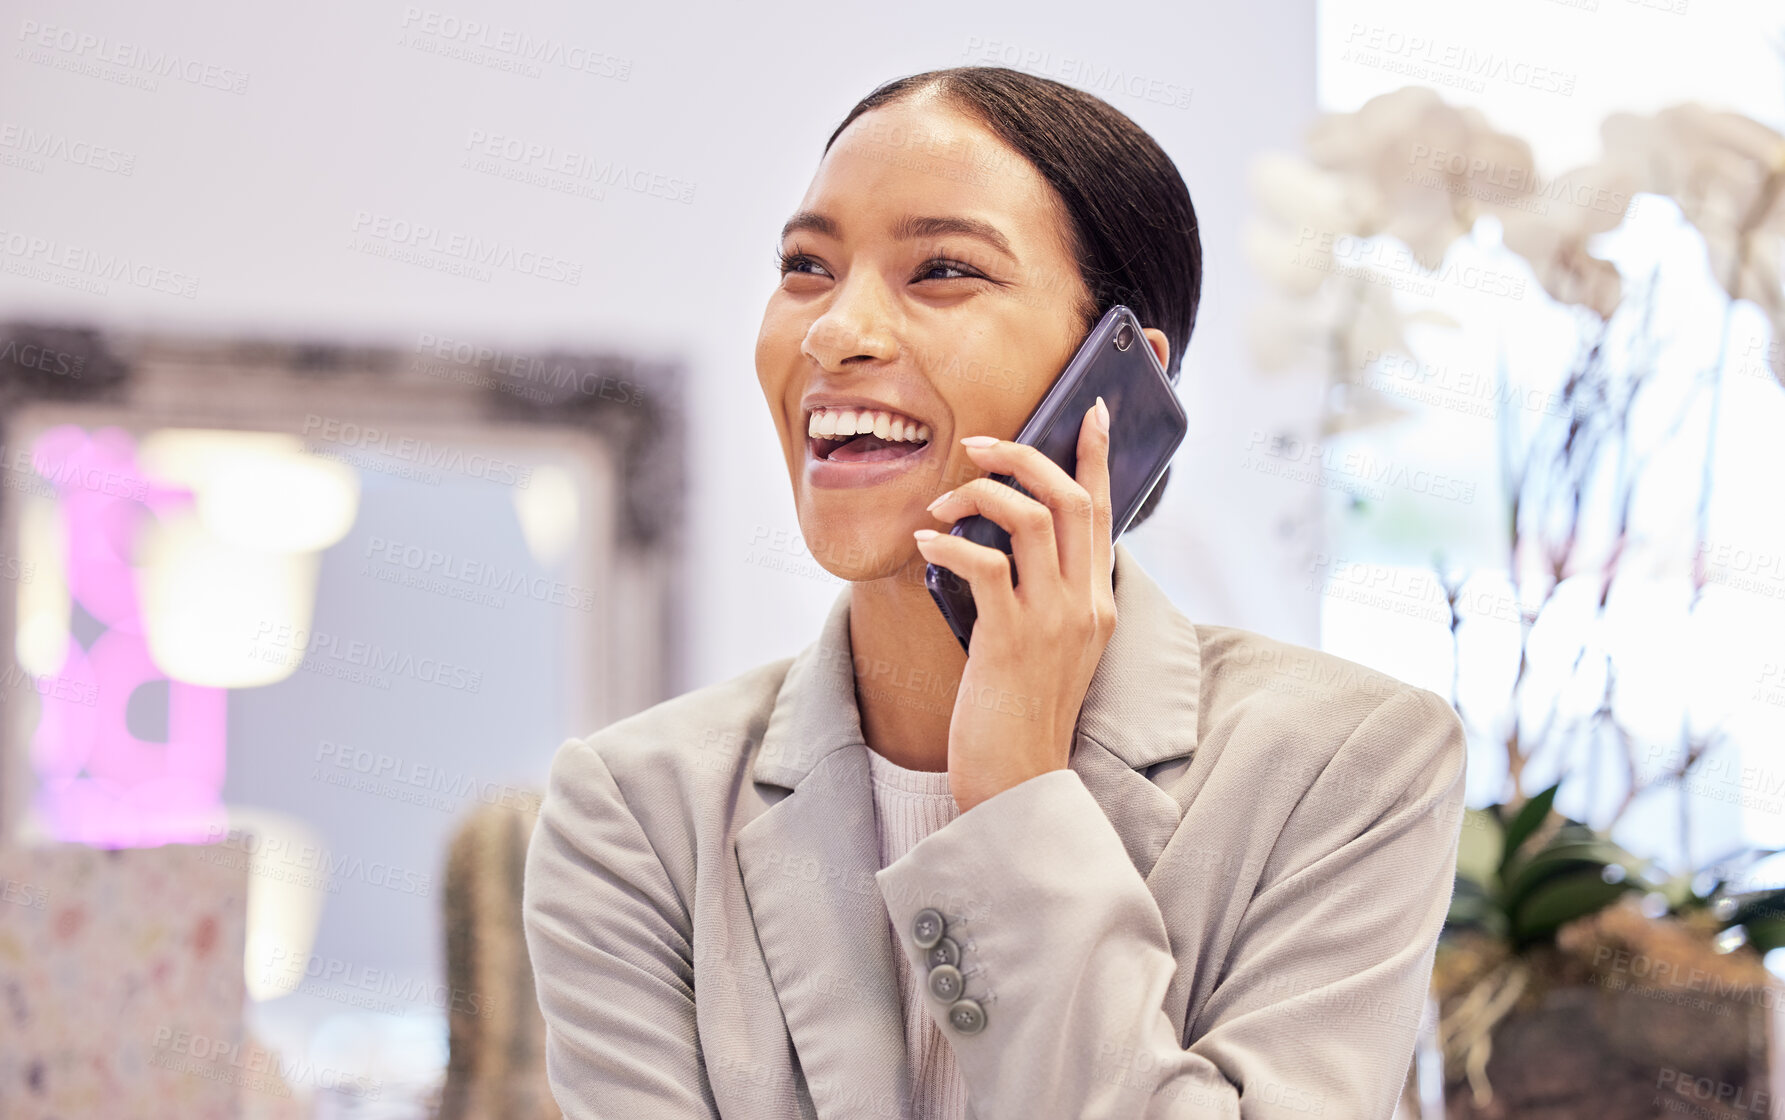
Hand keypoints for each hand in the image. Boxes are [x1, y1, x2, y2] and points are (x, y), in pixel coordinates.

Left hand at [912, 397, 1117, 812]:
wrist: (1017, 783)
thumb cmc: (1020, 713)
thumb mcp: (1047, 647)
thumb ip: (1042, 595)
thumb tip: (1002, 546)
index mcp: (1098, 602)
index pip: (1104, 511)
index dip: (1096, 456)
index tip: (1091, 410)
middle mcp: (1085, 604)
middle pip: (1070, 499)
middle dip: (1024, 455)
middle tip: (977, 442)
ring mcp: (1053, 621)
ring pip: (1030, 519)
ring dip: (978, 495)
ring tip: (940, 504)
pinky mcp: (1012, 639)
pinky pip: (985, 565)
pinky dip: (950, 543)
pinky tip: (925, 543)